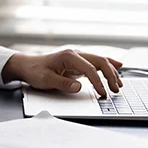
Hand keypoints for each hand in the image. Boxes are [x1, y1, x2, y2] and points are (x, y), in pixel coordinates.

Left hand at [2, 50, 122, 96]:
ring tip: (119, 85)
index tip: (103, 93)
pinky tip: (117, 67)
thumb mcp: (46, 79)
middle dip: (110, 75)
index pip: (89, 68)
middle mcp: (75, 54)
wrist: (28, 65)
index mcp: (68, 56)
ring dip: (111, 71)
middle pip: (99, 61)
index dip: (98, 81)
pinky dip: (107, 66)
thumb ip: (63, 83)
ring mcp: (77, 57)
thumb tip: (79, 86)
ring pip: (100, 61)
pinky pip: (96, 63)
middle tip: (116, 90)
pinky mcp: (78, 63)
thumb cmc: (36, 71)